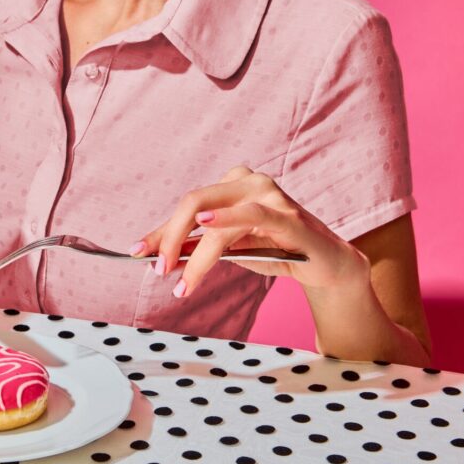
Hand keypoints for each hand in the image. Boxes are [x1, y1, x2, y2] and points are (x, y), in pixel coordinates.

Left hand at [129, 166, 369, 297]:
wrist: (327, 264)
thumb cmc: (277, 250)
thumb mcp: (231, 248)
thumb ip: (198, 246)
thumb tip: (160, 255)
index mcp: (231, 184)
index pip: (186, 207)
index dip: (159, 230)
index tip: (137, 251)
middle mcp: (248, 181)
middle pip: (192, 203)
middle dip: (169, 238)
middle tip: (159, 270)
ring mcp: (269, 194)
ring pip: (215, 220)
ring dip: (194, 255)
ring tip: (181, 281)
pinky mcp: (288, 215)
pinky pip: (252, 214)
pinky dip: (226, 221)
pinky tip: (205, 228)